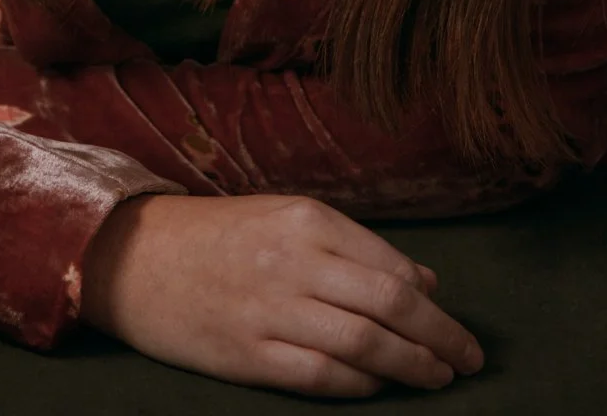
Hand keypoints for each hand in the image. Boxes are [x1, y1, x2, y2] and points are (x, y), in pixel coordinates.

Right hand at [79, 190, 484, 396]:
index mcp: (306, 220)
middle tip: (468, 361)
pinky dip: (358, 386)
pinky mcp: (248, 354)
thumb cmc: (221, 236)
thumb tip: (425, 280)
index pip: (391, 268)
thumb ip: (355, 246)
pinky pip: (320, 376)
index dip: (435, 307)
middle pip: (388, 305)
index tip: (460, 331)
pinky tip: (379, 388)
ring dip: (410, 367)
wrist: (137, 258)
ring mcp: (270, 310)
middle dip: (438, 338)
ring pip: (362, 345)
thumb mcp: (286, 218)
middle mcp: (294, 261)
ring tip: (437, 379)